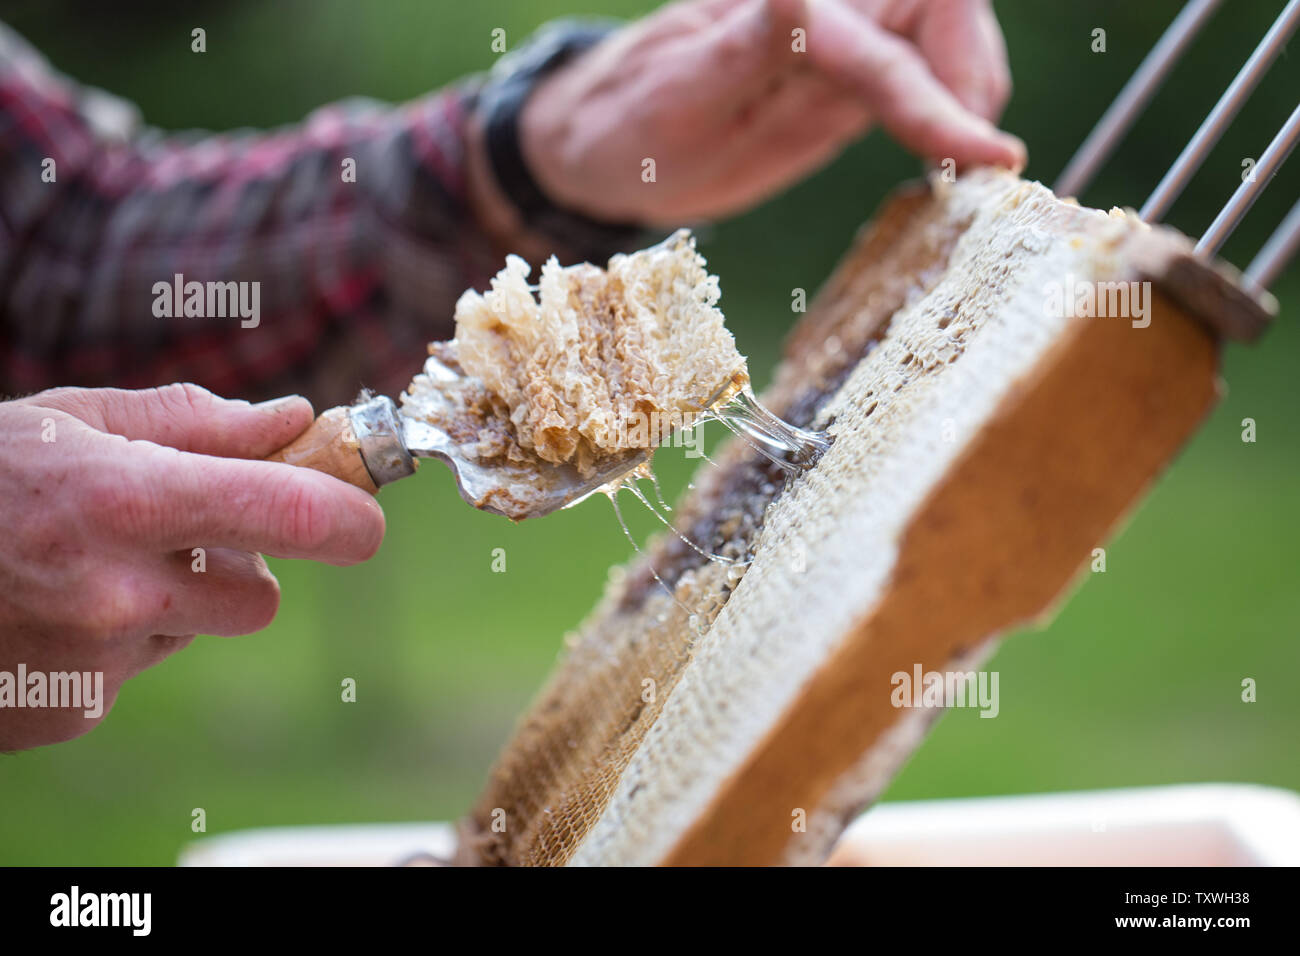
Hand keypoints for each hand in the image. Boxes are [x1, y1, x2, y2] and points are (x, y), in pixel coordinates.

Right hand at [0, 384, 384, 749]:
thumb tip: (292, 421)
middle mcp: (117, 592)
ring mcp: (93, 663)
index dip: (349, 515)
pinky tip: (48, 613)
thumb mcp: (72, 420)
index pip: (293, 516)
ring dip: (170, 603)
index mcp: (127, 500)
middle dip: (237, 566)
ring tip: (83, 567)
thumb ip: (194, 423)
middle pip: (261, 598)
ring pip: (195, 633)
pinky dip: (112, 646)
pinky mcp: (70, 713)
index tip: (364, 513)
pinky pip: (135, 673)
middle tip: (175, 534)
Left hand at [519, 0, 1024, 224]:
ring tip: (967, 166)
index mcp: (786, 9)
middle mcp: (821, 9)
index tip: (992, 157)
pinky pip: (919, 73)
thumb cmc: (629, 123)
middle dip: (972, 80)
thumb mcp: (679, 94)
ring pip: (945, 40)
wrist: (607, 142)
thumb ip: (751, 44)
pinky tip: (947, 157)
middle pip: (943, 12)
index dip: (944, 96)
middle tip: (973, 168)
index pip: (887, 41)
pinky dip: (949, 111)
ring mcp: (839, 36)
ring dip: (970, 95)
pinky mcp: (844, 71)